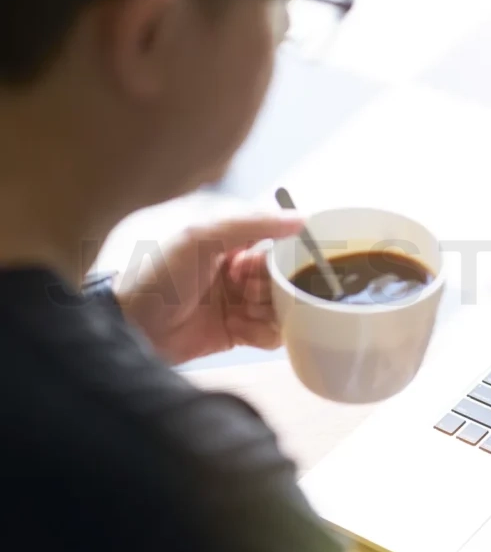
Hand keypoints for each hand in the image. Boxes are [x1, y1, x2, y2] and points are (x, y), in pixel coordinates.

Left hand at [117, 213, 303, 364]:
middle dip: (278, 286)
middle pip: (285, 277)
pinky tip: (242, 329)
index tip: (280, 262)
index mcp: (232, 241)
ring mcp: (240, 302)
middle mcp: (239, 270)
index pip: (279, 243)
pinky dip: (265, 333)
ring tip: (243, 311)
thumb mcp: (200, 237)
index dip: (286, 254)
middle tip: (251, 290)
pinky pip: (271, 333)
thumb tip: (300, 218)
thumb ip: (251, 222)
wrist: (129, 327)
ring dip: (271, 311)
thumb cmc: (157, 275)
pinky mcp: (238, 332)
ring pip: (282, 306)